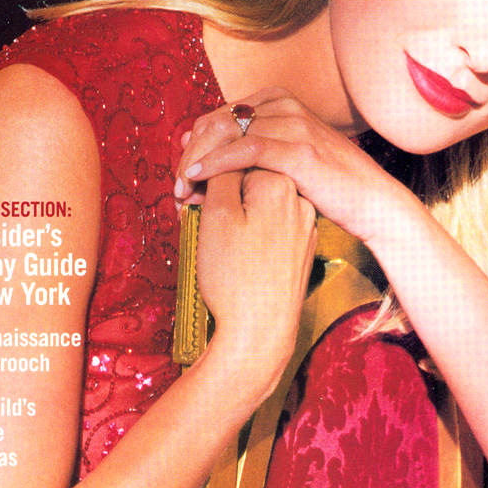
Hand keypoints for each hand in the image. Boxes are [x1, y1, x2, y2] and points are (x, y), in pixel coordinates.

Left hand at [175, 89, 420, 247]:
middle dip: (191, 153)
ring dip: (197, 162)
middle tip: (175, 186)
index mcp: (280, 102)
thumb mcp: (290, 158)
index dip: (195, 143)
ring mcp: (293, 125)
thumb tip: (212, 154)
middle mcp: (285, 106)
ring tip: (181, 189)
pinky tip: (199, 179)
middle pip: (217, 120)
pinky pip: (246, 149)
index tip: (180, 171)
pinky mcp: (299, 150)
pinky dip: (217, 163)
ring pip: (226, 132)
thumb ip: (257, 149)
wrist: (374, 202)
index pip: (220, 114)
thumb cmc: (332, 187)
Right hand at [196, 168, 316, 376]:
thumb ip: (219, 173)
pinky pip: (268, 225)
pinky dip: (246, 229)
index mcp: (281, 183)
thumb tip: (219, 152)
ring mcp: (303, 226)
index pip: (235, 154)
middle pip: (247, 176)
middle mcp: (299, 200)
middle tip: (186, 208)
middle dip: (215, 187)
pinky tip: (229, 249)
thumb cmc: (235, 277)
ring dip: (229, 208)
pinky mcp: (299, 249)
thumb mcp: (217, 215)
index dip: (204, 170)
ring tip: (205, 231)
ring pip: (256, 202)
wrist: (261, 335)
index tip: (184, 193)